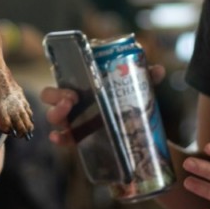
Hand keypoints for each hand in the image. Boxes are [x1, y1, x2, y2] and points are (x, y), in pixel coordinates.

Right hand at [38, 63, 165, 148]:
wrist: (134, 128)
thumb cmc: (127, 99)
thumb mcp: (136, 87)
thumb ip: (145, 77)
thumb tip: (158, 70)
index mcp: (82, 83)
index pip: (64, 74)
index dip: (63, 72)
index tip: (76, 79)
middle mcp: (72, 100)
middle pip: (51, 94)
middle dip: (56, 95)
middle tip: (73, 98)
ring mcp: (73, 119)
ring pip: (53, 115)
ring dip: (56, 113)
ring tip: (67, 113)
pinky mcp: (77, 137)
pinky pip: (63, 138)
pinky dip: (59, 138)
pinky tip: (58, 138)